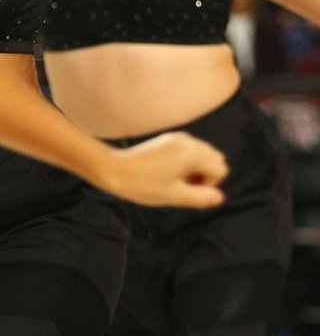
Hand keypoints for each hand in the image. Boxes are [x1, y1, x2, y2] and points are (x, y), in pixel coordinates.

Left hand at [101, 131, 227, 208]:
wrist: (115, 169)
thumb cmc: (145, 185)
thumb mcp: (176, 196)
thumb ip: (202, 197)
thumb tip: (220, 197)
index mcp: (192, 152)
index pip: (220, 168)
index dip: (210, 184)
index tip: (190, 191)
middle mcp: (188, 140)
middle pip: (214, 158)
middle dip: (206, 175)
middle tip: (185, 186)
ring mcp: (177, 138)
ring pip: (201, 154)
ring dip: (197, 169)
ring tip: (176, 181)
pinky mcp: (167, 140)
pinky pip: (188, 151)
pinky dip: (186, 163)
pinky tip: (169, 174)